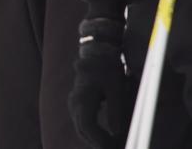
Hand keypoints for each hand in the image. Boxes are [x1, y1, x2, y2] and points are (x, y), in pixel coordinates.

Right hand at [69, 18, 130, 148]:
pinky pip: (83, 122)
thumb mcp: (116, 87)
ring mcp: (74, 102)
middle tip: (117, 148)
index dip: (99, 140)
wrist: (97, 52)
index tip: (113, 146)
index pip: (87, 126)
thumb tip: (117, 133)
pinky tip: (107, 138)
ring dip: (96, 139)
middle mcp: (75, 101)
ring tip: (113, 145)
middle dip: (98, 143)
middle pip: (83, 130)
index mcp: (83, 97)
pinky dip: (94, 132)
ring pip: (82, 128)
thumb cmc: (108, 67)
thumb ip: (116, 110)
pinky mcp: (78, 102)